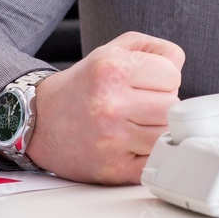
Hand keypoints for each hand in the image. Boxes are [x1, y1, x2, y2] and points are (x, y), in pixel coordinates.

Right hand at [27, 31, 184, 183]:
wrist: (39, 120)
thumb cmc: (83, 84)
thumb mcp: (113, 50)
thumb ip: (154, 48)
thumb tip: (179, 65)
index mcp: (113, 69)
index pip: (172, 75)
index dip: (165, 78)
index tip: (150, 83)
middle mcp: (110, 103)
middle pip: (172, 106)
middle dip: (163, 103)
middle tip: (144, 104)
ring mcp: (111, 139)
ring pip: (166, 134)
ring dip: (159, 128)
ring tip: (140, 122)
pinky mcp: (113, 168)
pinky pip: (155, 163)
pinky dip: (153, 154)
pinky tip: (138, 143)